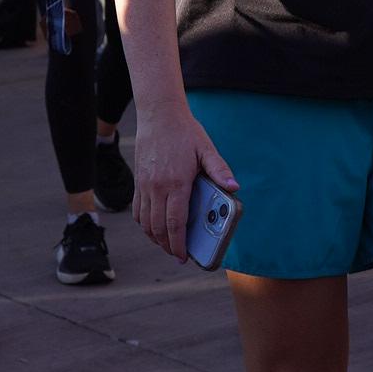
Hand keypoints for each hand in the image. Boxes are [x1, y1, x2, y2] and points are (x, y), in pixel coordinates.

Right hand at [135, 105, 236, 262]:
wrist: (159, 115)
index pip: (175, 223)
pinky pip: (138, 210)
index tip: (183, 256)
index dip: (178, 244)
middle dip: (167, 246)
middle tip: (177, 254)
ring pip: (145, 222)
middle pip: (158, 228)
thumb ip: (219, 170)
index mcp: (176, 183)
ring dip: (155, 237)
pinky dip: (145, 224)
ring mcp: (144, 185)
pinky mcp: (138, 181)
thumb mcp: (206, 149)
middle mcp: (157, 187)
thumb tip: (234, 187)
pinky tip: (155, 226)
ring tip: (167, 244)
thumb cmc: (185, 132)